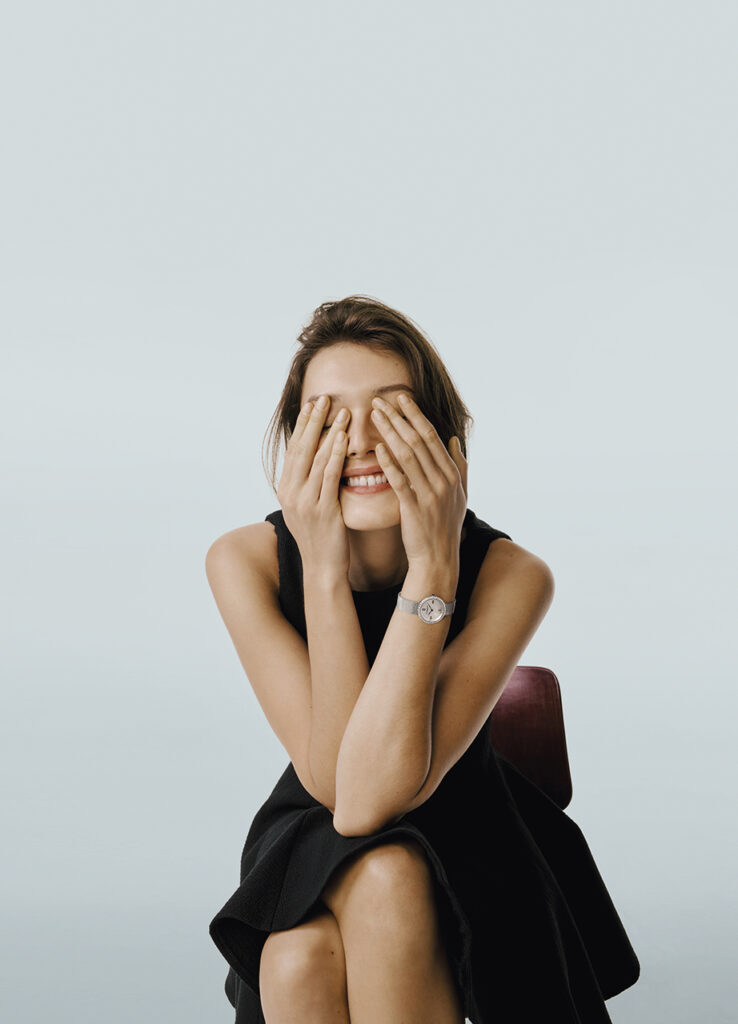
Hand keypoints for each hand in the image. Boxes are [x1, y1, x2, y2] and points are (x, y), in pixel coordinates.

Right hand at [277, 395, 350, 576]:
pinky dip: (335, 455)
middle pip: (301, 449)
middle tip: (324, 398)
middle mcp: (290, 493)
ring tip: (340, 411)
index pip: (294, 450)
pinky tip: (344, 439)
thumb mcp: (307, 506)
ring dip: (328, 432)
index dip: (303, 426)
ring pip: (315, 459)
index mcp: (285, 490)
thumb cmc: (321, 537)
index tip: (312, 405)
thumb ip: (309, 483)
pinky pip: (329, 476)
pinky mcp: (322, 510)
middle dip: (313, 422)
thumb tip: (316, 458)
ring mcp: (305, 502)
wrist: (323, 568)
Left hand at [370, 393, 467, 567]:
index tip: (400, 397)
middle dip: (398, 417)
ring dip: (390, 433)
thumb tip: (454, 439)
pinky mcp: (414, 509)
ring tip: (374, 416)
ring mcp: (430, 495)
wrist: (439, 559)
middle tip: (380, 400)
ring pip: (408, 456)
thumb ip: (459, 465)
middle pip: (418, 441)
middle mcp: (444, 481)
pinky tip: (378, 450)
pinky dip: (389, 464)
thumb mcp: (460, 494)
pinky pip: (400, 482)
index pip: (431, 436)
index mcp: (453, 473)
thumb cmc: (445, 526)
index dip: (415, 415)